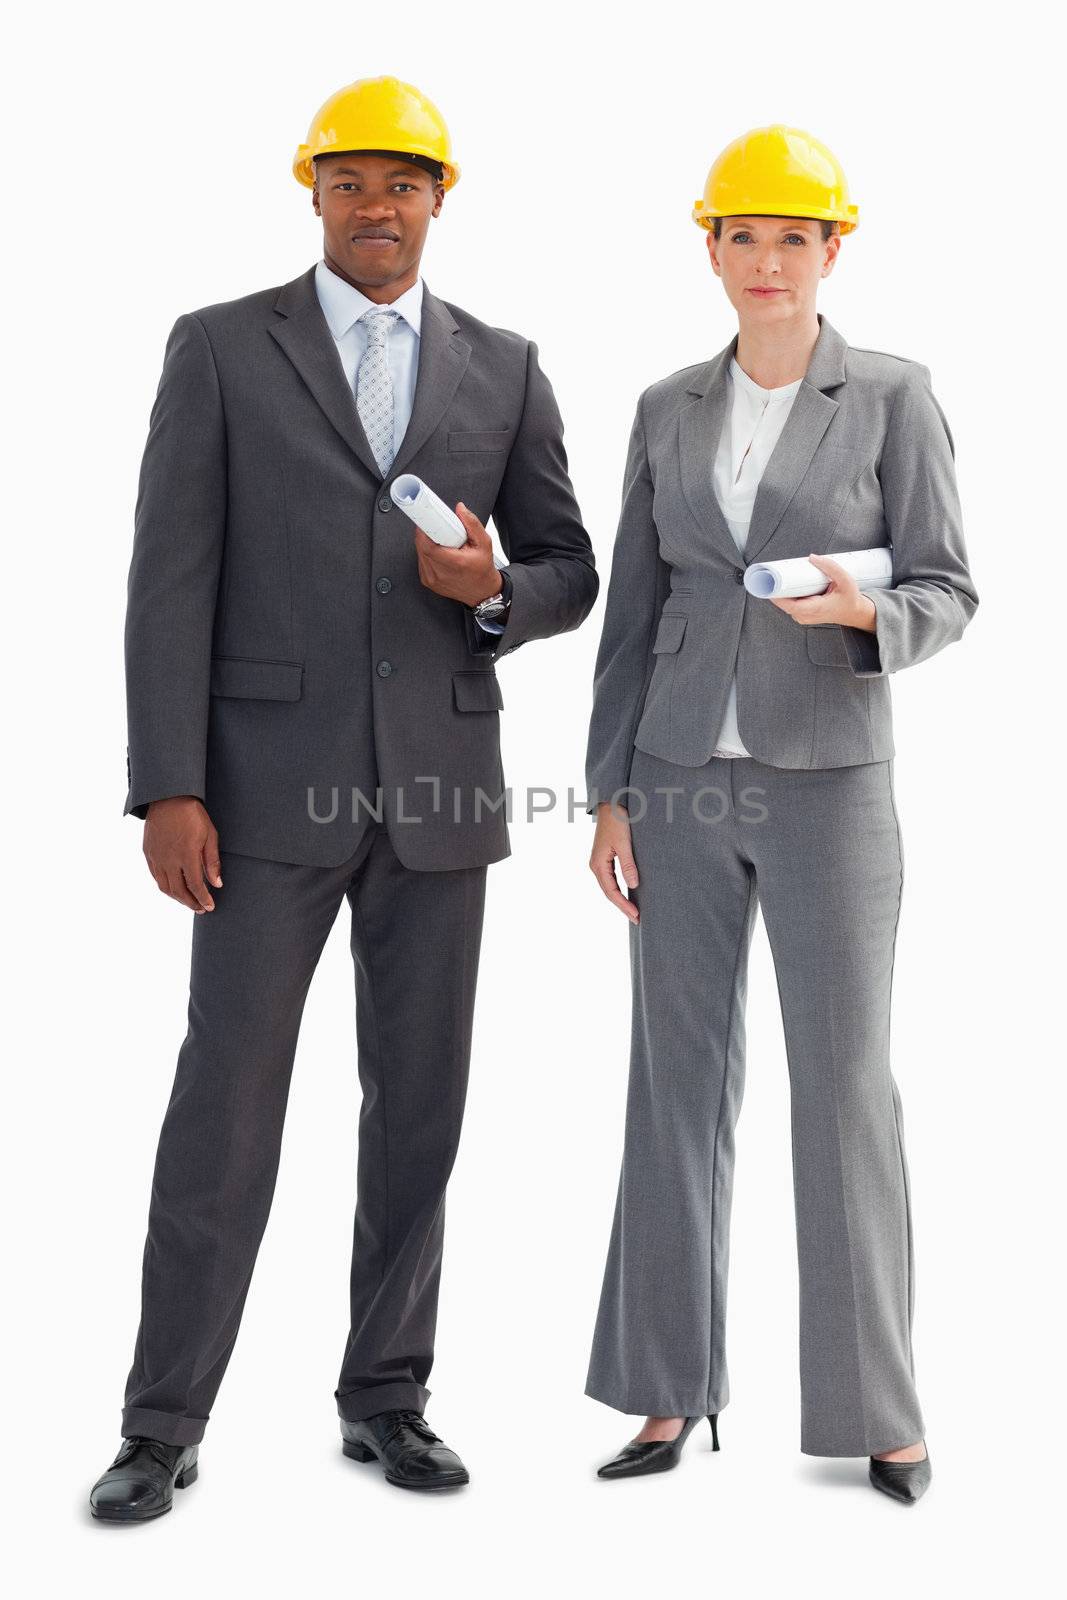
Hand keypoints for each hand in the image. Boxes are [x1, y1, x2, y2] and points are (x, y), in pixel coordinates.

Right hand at [143, 796, 222, 912]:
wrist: (168, 798)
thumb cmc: (193, 815)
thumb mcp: (210, 835)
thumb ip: (212, 862)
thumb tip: (216, 884)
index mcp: (186, 855)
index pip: (195, 886)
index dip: (203, 899)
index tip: (210, 907)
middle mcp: (169, 859)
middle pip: (178, 891)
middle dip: (191, 903)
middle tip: (200, 909)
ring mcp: (156, 857)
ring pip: (165, 887)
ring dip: (177, 898)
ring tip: (189, 901)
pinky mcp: (148, 853)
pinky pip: (156, 876)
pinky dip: (165, 886)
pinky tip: (174, 888)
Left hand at [413, 502, 500, 607]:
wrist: (482, 592)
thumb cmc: (483, 569)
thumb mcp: (484, 543)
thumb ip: (472, 524)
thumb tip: (460, 509)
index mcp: (454, 563)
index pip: (428, 545)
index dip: (423, 530)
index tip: (426, 520)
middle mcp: (440, 573)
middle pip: (421, 546)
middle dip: (426, 533)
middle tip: (436, 528)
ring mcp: (432, 579)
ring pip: (419, 553)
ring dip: (425, 543)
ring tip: (440, 541)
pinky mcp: (428, 581)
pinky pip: (421, 561)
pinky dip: (426, 553)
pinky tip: (438, 552)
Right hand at [589, 802, 639, 922]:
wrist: (611, 803)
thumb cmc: (617, 821)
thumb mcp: (624, 843)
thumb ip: (628, 865)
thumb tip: (633, 886)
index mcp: (598, 864)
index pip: (611, 892)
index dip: (624, 905)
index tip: (636, 915)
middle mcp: (596, 865)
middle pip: (609, 892)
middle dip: (622, 906)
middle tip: (637, 919)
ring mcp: (599, 861)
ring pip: (609, 886)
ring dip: (620, 899)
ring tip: (633, 910)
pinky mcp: (605, 857)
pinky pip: (611, 878)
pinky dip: (619, 889)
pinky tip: (628, 893)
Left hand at [770, 553, 876, 631]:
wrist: (854, 613)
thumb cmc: (850, 599)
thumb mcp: (846, 581)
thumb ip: (831, 567)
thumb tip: (813, 557)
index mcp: (816, 609)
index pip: (790, 605)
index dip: (777, 595)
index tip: (770, 583)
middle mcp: (806, 616)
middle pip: (783, 603)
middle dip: (777, 588)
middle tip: (774, 573)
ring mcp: (803, 617)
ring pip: (785, 604)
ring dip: (782, 590)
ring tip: (780, 576)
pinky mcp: (802, 614)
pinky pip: (789, 604)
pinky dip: (787, 594)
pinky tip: (787, 584)